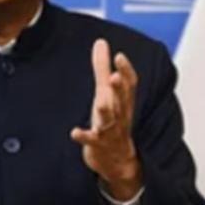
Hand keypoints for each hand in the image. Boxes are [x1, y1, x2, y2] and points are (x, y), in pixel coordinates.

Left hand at [71, 38, 142, 199]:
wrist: (118, 161)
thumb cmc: (113, 122)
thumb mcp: (108, 93)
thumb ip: (103, 68)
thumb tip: (100, 42)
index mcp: (123, 102)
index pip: (130, 85)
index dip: (126, 71)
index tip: (120, 56)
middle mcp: (120, 115)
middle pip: (122, 100)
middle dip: (119, 89)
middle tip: (115, 76)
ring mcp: (110, 131)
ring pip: (110, 121)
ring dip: (106, 111)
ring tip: (101, 103)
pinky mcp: (98, 145)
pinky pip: (92, 141)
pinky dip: (84, 136)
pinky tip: (74, 132)